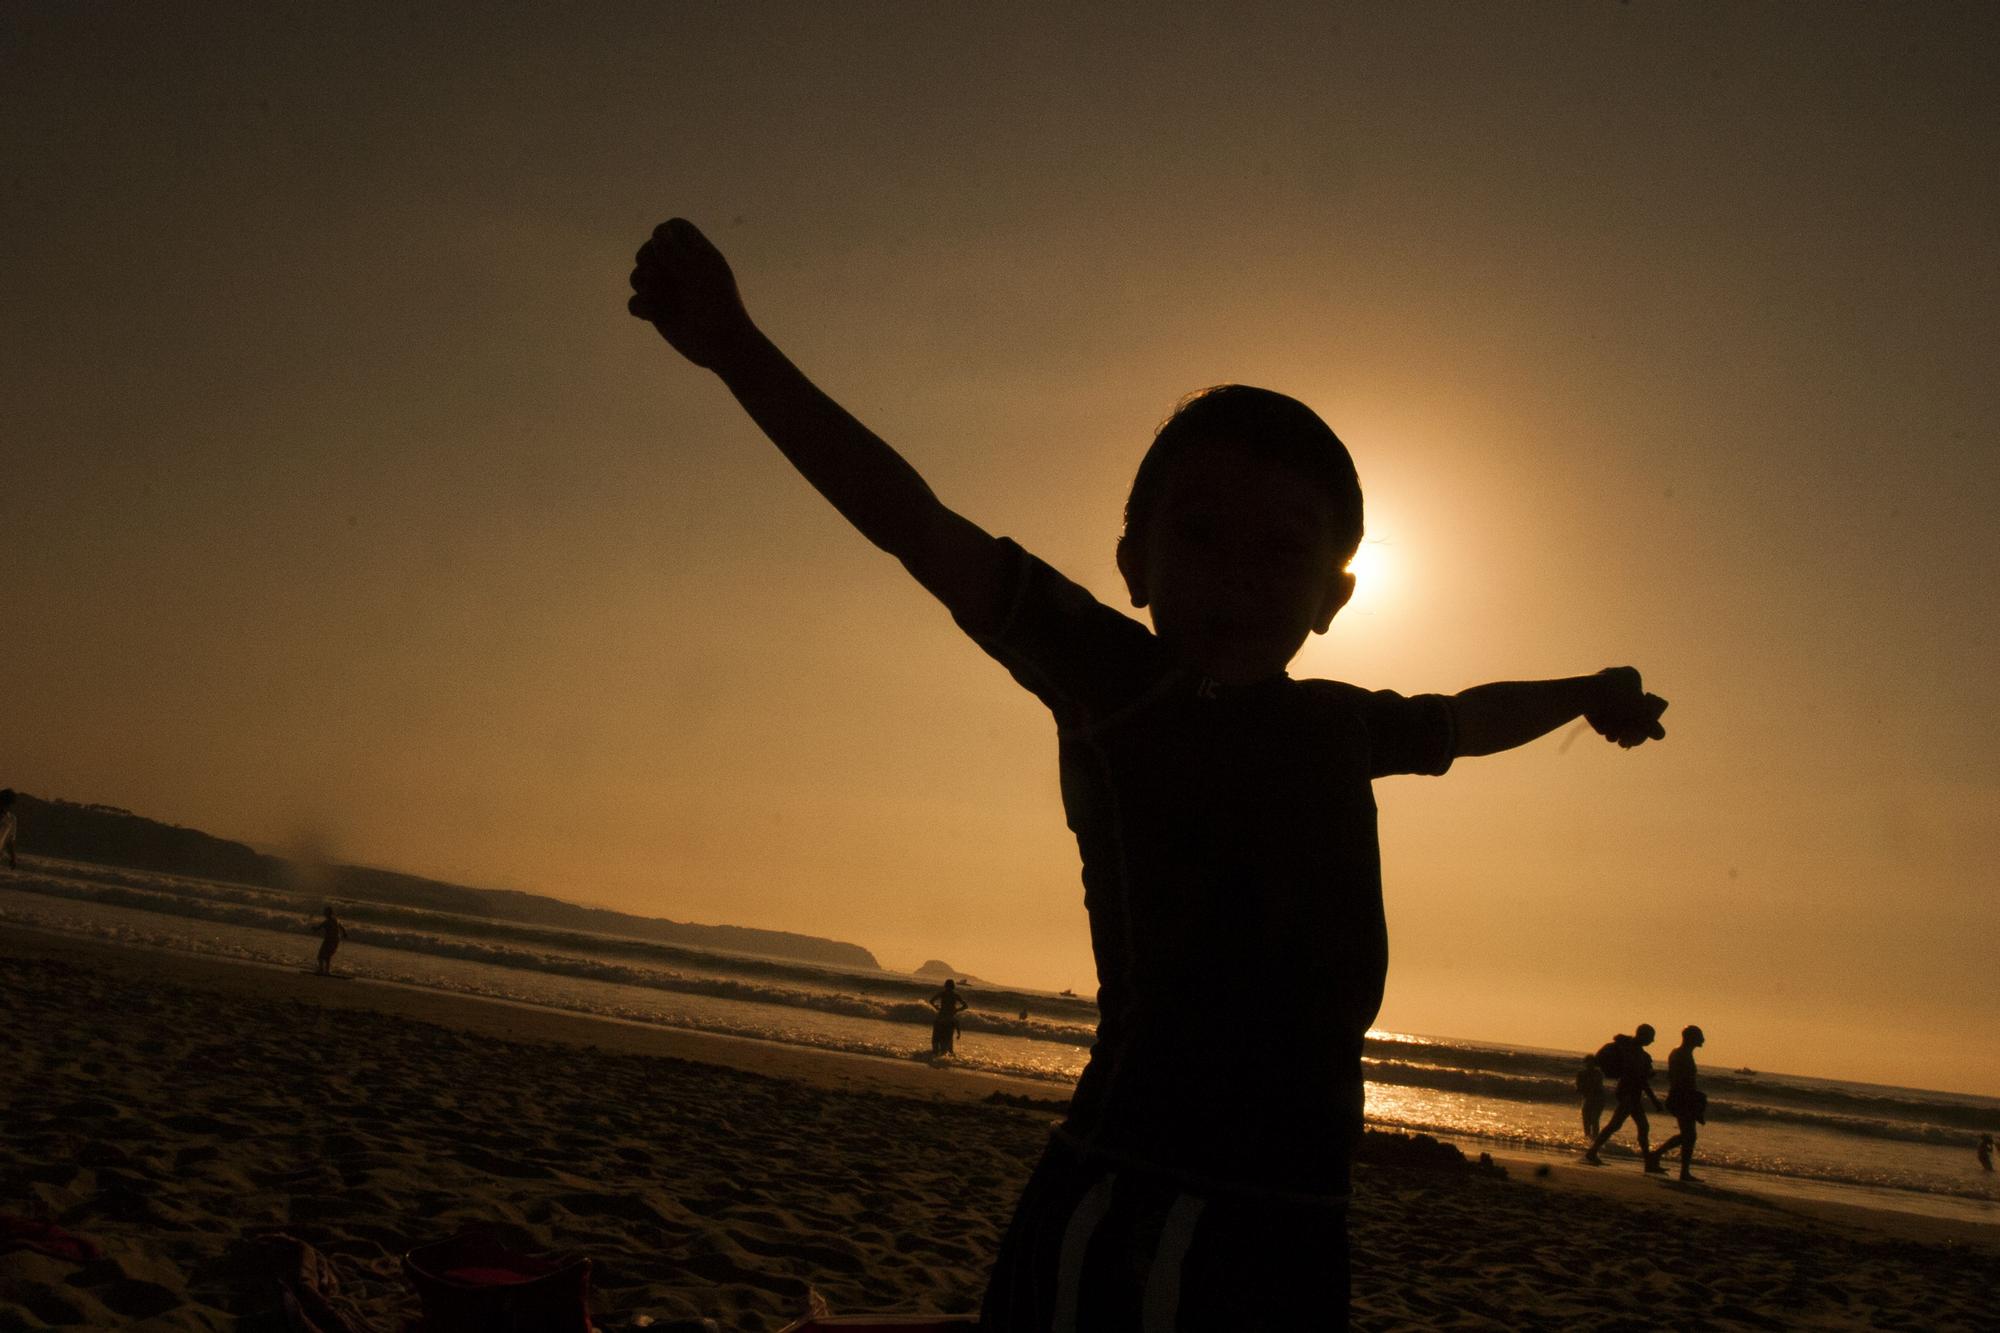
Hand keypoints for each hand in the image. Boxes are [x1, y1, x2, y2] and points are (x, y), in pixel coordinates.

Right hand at [628, 217, 756, 369]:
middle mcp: (679, 268)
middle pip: (648, 249)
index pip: (674, 227)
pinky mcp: (658, 311)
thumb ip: (676, 252)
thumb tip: (658, 232)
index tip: (664, 248)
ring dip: (643, 285)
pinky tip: (653, 315)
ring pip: (638, 275)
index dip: (664, 233)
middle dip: (647, 260)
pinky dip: (642, 307)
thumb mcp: (698, 274)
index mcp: (696, 253)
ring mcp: (667, 289)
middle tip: (658, 275)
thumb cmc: (717, 307)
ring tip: (659, 298)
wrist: (722, 344)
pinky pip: (636, 301)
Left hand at [1586, 666, 1667, 748]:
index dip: (1641, 717)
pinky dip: (1599, 720)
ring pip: (1608, 708)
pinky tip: (1601, 729)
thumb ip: (1651, 727)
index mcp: (1631, 675)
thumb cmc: (1619, 702)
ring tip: (1612, 737)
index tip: (1640, 729)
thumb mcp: (1641, 717)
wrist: (1588, 694)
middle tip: (1624, 740)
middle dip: (1624, 726)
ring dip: (1611, 725)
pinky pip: (1594, 707)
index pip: (1640, 699)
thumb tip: (1661, 735)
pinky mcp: (1583, 691)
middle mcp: (1613, 675)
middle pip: (1623, 705)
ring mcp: (1597, 681)